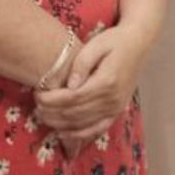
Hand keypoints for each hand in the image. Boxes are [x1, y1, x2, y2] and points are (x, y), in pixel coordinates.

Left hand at [34, 24, 149, 145]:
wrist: (139, 42)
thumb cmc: (115, 40)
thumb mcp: (97, 44)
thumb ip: (82, 64)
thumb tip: (70, 85)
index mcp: (107, 81)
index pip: (72, 98)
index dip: (52, 100)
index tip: (37, 93)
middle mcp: (113, 99)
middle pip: (75, 113)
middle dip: (51, 112)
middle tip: (35, 105)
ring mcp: (117, 108)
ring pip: (82, 124)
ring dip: (59, 123)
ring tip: (42, 115)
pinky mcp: (118, 111)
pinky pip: (97, 129)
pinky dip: (79, 135)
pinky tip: (63, 133)